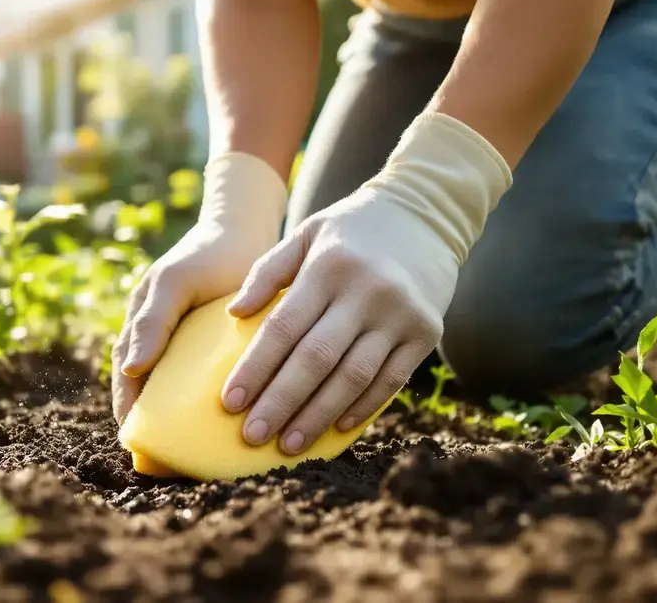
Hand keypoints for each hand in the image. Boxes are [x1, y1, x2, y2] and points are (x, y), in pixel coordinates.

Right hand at [111, 151, 288, 424]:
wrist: (241, 233)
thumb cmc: (205, 255)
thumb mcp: (173, 283)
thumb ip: (152, 322)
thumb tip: (130, 371)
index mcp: (142, 328)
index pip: (127, 380)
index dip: (129, 411)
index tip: (135, 442)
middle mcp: (158, 340)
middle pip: (146, 391)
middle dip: (152, 424)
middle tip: (162, 461)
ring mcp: (183, 344)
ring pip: (172, 390)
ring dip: (175, 418)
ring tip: (186, 450)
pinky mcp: (208, 348)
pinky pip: (196, 382)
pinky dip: (199, 403)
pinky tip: (218, 423)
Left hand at [219, 112, 513, 454]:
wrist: (426, 212)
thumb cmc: (350, 229)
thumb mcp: (305, 234)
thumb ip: (267, 272)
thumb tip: (233, 315)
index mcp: (329, 266)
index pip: (284, 327)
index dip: (256, 368)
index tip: (230, 402)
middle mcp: (367, 291)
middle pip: (316, 359)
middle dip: (280, 401)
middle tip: (252, 436)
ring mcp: (401, 314)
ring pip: (353, 377)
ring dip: (318, 415)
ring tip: (288, 444)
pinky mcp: (426, 331)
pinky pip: (390, 380)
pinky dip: (361, 407)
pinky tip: (335, 429)